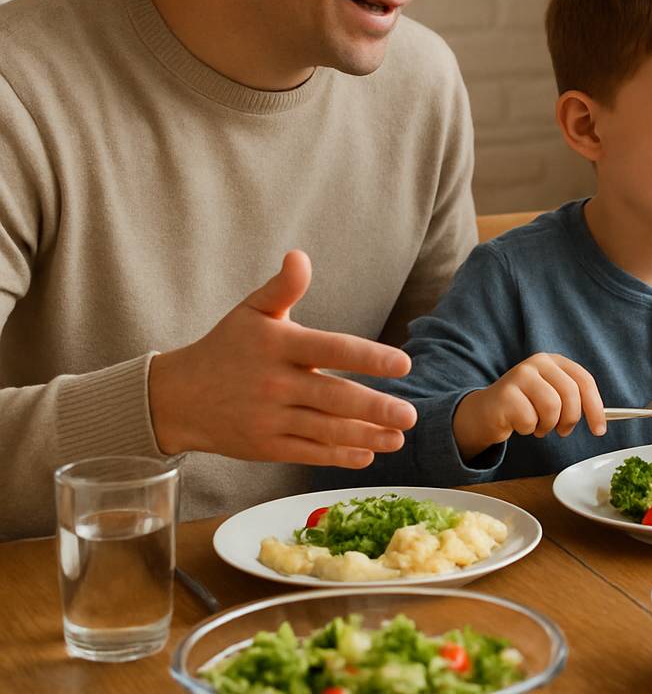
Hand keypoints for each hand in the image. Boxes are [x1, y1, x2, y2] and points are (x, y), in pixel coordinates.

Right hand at [148, 250, 418, 467]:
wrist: (178, 397)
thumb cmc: (226, 347)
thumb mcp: (250, 311)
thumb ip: (282, 287)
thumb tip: (299, 256)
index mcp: (277, 345)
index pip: (332, 349)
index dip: (369, 357)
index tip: (404, 364)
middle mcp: (275, 383)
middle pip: (334, 397)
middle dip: (376, 408)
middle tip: (410, 415)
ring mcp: (270, 418)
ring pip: (326, 430)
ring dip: (366, 436)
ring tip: (398, 437)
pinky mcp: (265, 447)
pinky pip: (309, 453)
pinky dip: (339, 456)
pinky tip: (367, 455)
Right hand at [454, 352, 606, 458]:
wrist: (486, 412)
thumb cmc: (524, 406)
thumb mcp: (551, 396)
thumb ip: (574, 401)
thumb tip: (600, 421)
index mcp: (554, 361)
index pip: (584, 380)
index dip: (595, 407)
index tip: (599, 430)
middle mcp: (537, 363)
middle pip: (570, 394)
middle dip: (570, 419)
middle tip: (563, 431)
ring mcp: (519, 375)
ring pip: (552, 407)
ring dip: (548, 425)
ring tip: (539, 426)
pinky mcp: (505, 394)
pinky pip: (530, 420)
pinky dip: (529, 429)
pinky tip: (520, 424)